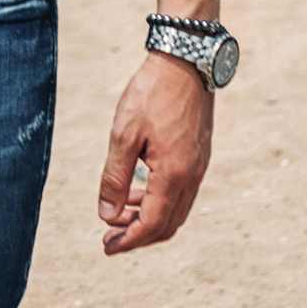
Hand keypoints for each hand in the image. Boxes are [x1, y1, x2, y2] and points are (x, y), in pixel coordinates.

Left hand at [98, 50, 212, 253]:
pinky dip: (160, 199)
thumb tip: (107, 215)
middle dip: (139, 235)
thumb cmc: (151, 94)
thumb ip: (115, 178)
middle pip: (168, 224)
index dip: (129, 241)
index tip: (107, 247)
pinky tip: (140, 188)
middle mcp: (192, 176)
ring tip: (119, 212)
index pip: (152, 224)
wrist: (184, 60)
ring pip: (176, 208)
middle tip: (110, 236)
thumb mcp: (124, 135)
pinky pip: (181, 191)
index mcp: (173, 175)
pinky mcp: (199, 153)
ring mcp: (199, 165)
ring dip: (149, 217)